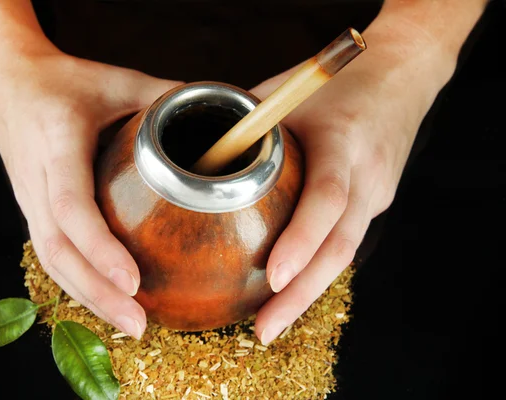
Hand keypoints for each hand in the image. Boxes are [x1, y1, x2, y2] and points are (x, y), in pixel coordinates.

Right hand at [0, 48, 181, 338]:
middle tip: (140, 325)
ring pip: (52, 262)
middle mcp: (36, 179)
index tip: (133, 281)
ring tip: (131, 326)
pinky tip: (108, 302)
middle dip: (98, 293)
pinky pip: (52, 255)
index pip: (70, 206)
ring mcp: (29, 199)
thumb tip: (221, 120)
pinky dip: (80, 284)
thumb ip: (165, 99)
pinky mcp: (32, 210)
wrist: (8, 83)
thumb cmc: (65, 82)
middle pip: (58, 250)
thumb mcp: (118, 81)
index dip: (99, 247)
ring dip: (89, 298)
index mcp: (56, 143)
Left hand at [249, 25, 456, 344]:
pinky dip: (317, 267)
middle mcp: (366, 173)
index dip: (302, 238)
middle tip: (264, 329)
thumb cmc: (336, 82)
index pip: (328, 197)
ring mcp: (377, 192)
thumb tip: (198, 163)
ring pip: (345, 253)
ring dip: (309, 293)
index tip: (275, 277)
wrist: (399, 76)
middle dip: (302, 294)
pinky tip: (292, 289)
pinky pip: (345, 240)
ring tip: (271, 324)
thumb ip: (248, 128)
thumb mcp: (287, 93)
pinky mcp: (375, 202)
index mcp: (343, 140)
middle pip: (340, 246)